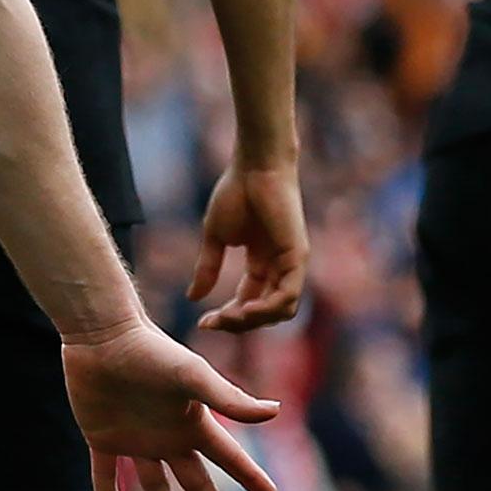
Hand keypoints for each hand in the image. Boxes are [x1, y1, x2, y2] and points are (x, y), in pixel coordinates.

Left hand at [62, 317, 279, 490]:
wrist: (100, 335)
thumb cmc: (148, 351)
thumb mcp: (191, 376)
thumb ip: (229, 398)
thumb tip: (275, 411)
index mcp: (192, 423)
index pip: (228, 457)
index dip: (249, 476)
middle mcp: (167, 435)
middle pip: (197, 482)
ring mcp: (135, 438)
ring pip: (155, 486)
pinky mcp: (101, 437)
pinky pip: (105, 476)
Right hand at [189, 162, 307, 331]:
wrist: (253, 168)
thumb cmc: (236, 194)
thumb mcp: (215, 237)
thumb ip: (207, 267)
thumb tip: (192, 298)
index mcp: (261, 263)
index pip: (247, 300)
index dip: (227, 316)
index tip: (202, 322)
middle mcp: (279, 268)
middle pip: (264, 311)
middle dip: (239, 322)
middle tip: (214, 322)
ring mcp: (290, 264)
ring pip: (281, 311)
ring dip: (254, 320)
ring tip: (230, 317)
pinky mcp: (297, 258)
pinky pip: (288, 295)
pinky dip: (268, 307)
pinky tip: (245, 308)